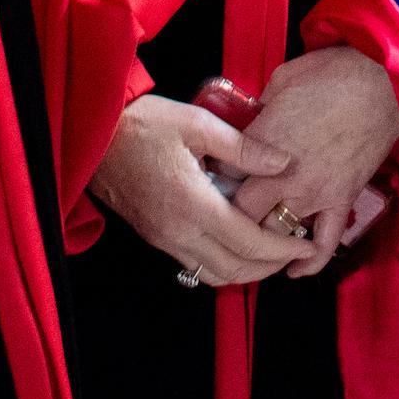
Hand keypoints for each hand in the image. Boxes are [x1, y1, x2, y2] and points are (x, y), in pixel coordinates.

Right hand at [89, 95, 305, 285]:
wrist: (94, 136)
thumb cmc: (144, 124)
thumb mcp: (198, 124)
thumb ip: (243, 147)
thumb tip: (283, 162)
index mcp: (193, 204)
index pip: (247, 242)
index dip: (281, 249)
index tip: (304, 243)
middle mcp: (178, 231)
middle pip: (234, 269)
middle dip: (270, 266)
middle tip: (295, 252)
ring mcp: (164, 239)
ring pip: (213, 274)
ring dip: (246, 271)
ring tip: (271, 253)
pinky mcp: (155, 237)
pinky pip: (195, 266)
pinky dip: (222, 265)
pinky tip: (237, 247)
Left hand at [230, 48, 398, 275]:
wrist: (383, 84)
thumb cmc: (332, 74)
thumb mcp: (282, 78)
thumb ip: (261, 106)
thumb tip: (253, 118)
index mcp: (263, 144)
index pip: (222, 176)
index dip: (213, 180)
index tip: (210, 180)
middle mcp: (283, 177)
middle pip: (241, 214)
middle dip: (230, 215)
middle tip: (225, 214)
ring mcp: (314, 194)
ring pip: (274, 234)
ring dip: (262, 239)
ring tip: (251, 240)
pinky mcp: (341, 202)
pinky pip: (324, 245)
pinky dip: (308, 263)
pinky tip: (292, 271)